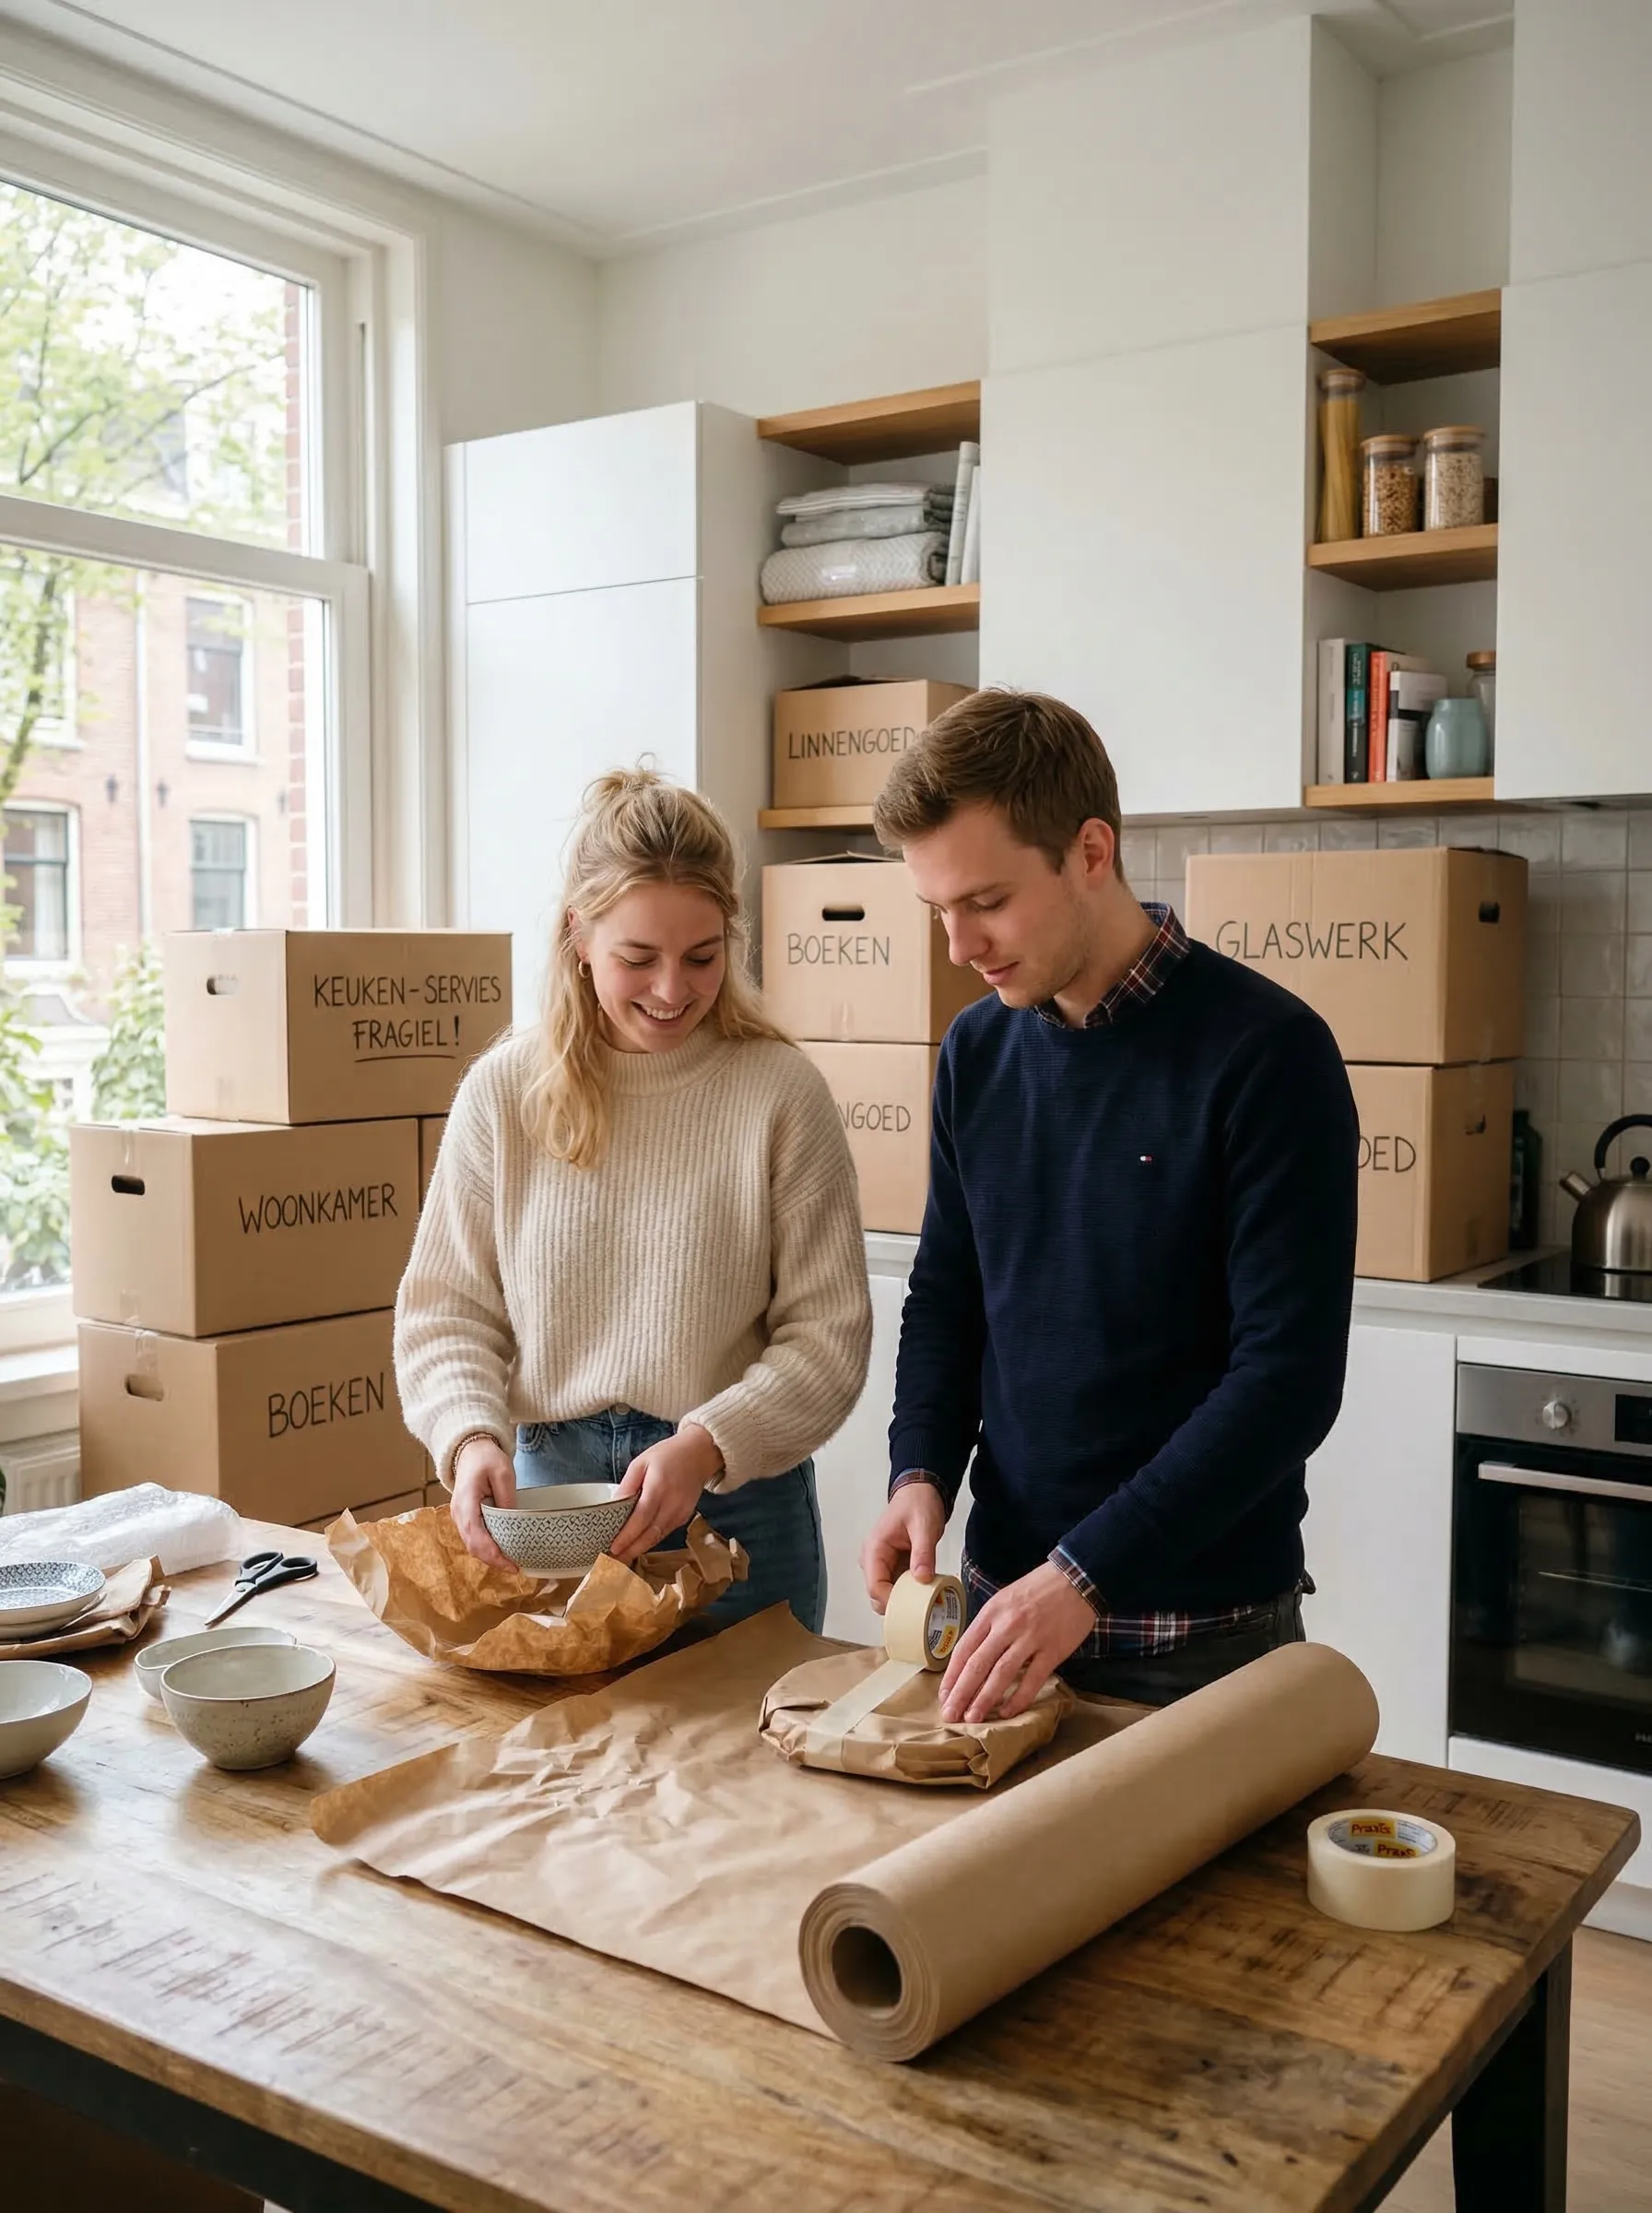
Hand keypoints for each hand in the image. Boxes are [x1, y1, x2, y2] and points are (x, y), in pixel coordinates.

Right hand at [450, 1435, 516, 1569]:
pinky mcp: (464, 1517)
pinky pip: (473, 1538)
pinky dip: (486, 1548)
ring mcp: (458, 1516)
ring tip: (511, 1563)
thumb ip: (507, 1498)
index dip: (493, 1554)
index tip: (512, 1564)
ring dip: (490, 1557)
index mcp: (466, 1501)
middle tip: (516, 1568)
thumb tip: (513, 1523)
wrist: (470, 1450)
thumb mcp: (503, 1472)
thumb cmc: (487, 1458)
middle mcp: (458, 1513)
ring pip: (472, 1545)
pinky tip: (501, 1551)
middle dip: (493, 1561)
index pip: (476, 1536)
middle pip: (473, 1546)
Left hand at [609, 1422, 722, 1564]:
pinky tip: (638, 1545)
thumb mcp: (642, 1462)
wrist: (700, 1453)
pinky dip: (651, 1540)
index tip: (612, 1548)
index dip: (627, 1536)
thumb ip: (628, 1484)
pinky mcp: (685, 1517)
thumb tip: (614, 1504)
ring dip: (640, 1549)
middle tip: (613, 1563)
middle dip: (631, 1551)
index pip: (640, 1519)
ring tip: (622, 1557)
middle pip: (650, 1535)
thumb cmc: (668, 1455)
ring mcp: (681, 1513)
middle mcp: (672, 1504)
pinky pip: (665, 1532)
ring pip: (658, 1537)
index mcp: (658, 1488)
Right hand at [860, 1483, 946, 1615]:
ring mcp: (882, 1564)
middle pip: (877, 1594)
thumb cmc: (918, 1504)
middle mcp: (873, 1559)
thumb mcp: (924, 1527)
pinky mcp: (893, 1566)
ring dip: (904, 1600)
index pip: (874, 1586)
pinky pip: (897, 1586)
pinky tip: (924, 1593)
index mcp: (875, 1549)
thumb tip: (922, 1578)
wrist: (920, 1492)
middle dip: (897, 1604)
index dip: (890, 1601)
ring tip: (926, 1601)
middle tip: (922, 1607)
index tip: (912, 1608)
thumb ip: (923, 1553)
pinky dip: (910, 1592)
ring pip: (887, 1593)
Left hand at [938, 1563, 1095, 1723]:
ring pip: (1001, 1674)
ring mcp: (1030, 1638)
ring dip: (984, 1699)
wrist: (1076, 1578)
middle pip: (977, 1664)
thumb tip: (974, 1656)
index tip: (944, 1695)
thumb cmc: (1038, 1588)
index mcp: (992, 1612)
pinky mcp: (1053, 1650)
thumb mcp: (1005, 1598)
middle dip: (961, 1693)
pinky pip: (1033, 1679)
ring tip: (972, 1719)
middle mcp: (1007, 1625)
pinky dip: (1019, 1698)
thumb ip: (990, 1625)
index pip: (964, 1648)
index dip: (952, 1675)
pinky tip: (1007, 1712)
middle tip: (950, 1715)